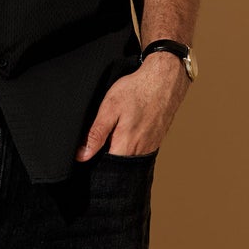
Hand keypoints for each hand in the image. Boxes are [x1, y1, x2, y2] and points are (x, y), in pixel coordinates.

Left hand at [74, 54, 189, 159]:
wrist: (165, 80)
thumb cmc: (137, 90)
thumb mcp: (109, 108)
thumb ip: (96, 134)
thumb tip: (82, 155)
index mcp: (126, 146)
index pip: (106, 169)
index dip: (95, 164)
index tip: (88, 154)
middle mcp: (140, 151)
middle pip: (118, 166)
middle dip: (106, 159)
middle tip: (101, 140)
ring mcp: (150, 147)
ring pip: (129, 159)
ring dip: (119, 151)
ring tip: (114, 133)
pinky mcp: (156, 140)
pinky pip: (139, 151)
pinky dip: (130, 146)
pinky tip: (126, 131)